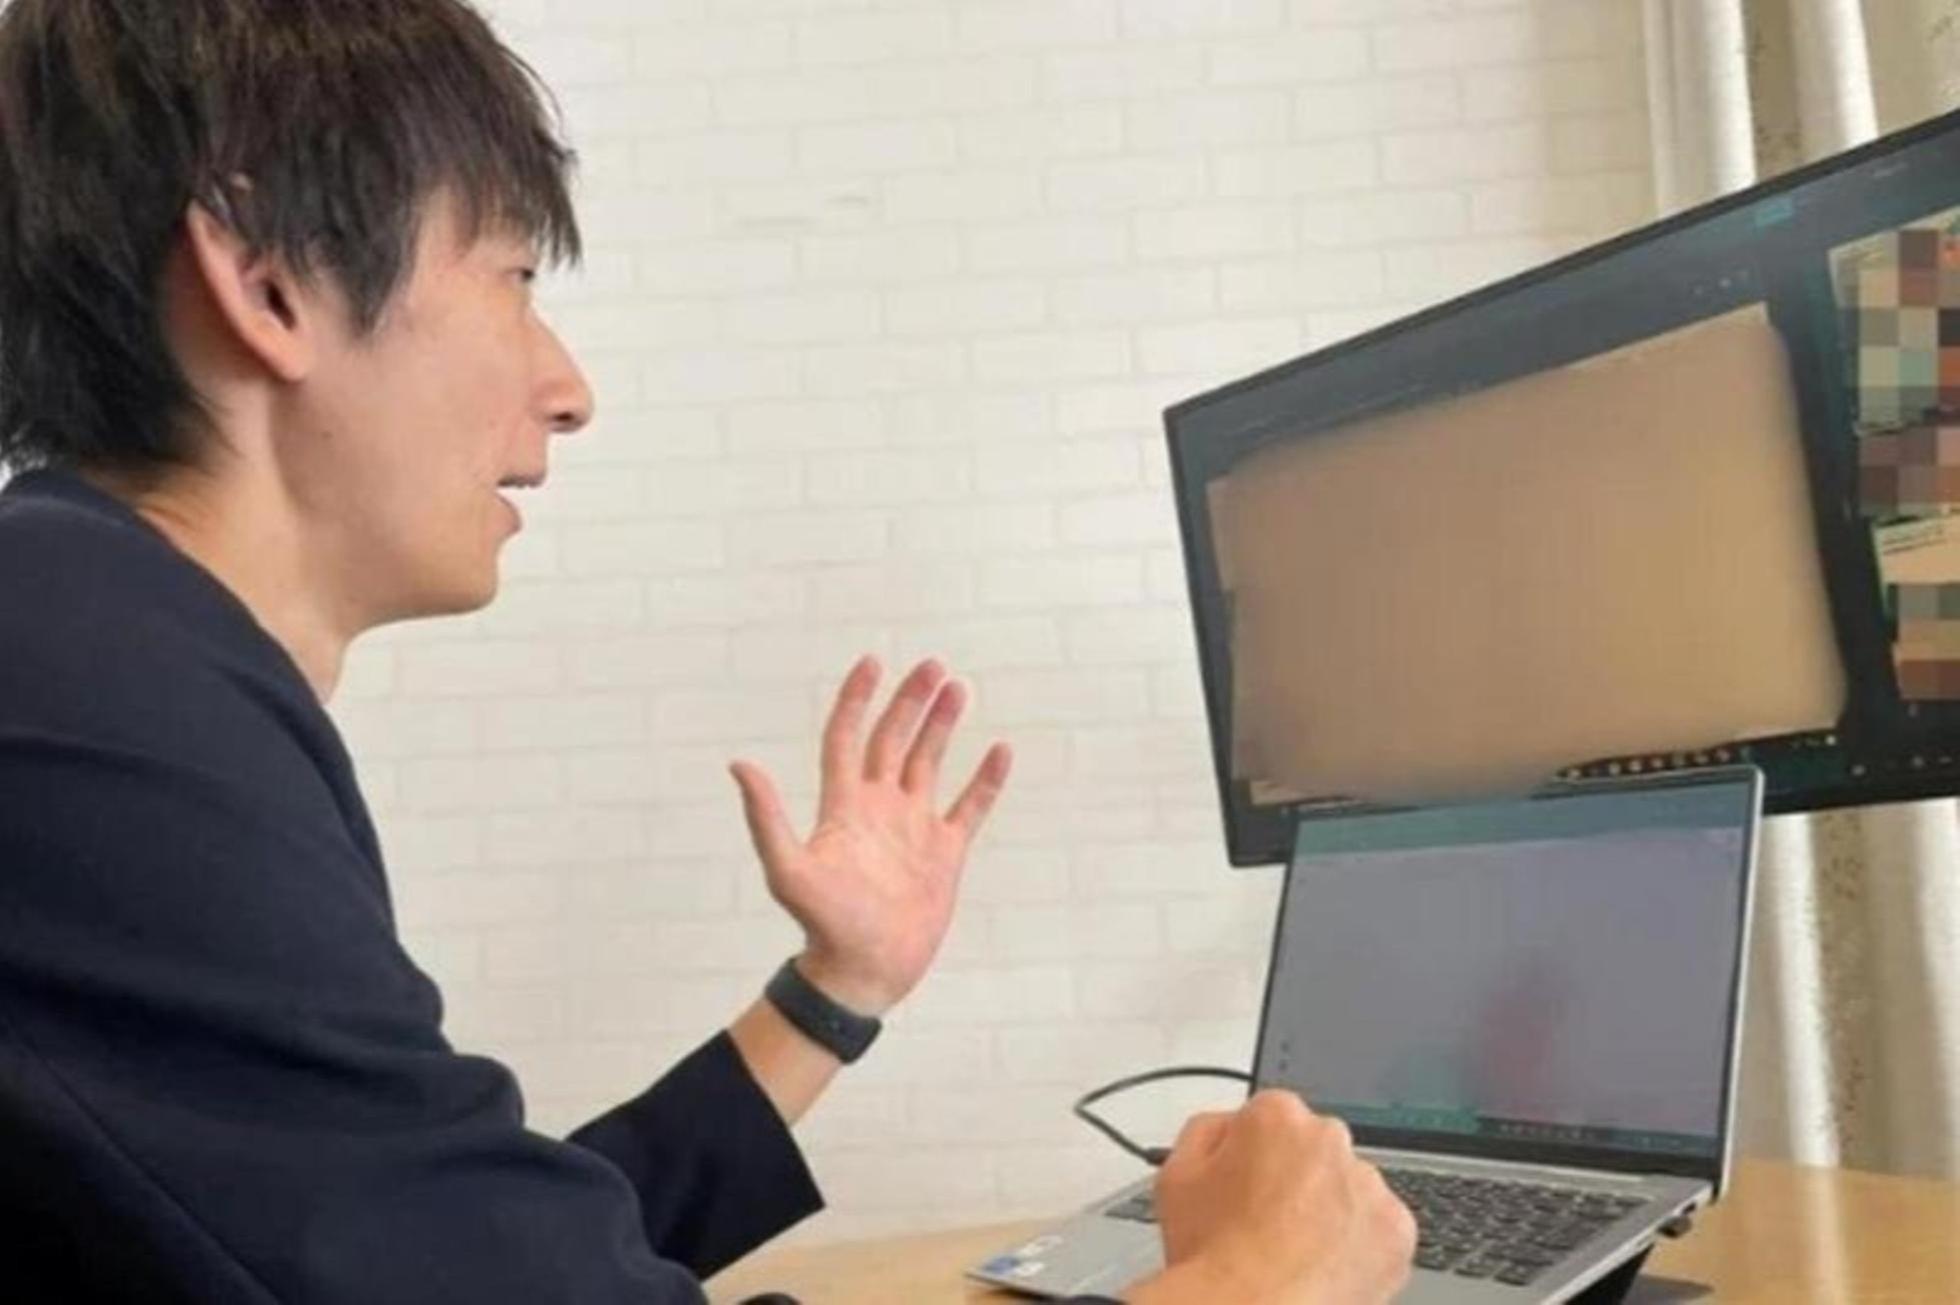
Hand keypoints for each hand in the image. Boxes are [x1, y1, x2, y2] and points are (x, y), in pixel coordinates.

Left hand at [729, 656, 1012, 1016]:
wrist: (863, 972)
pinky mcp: (944, 853)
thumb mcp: (788, 869)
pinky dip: (985, 780)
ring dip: (942, 726)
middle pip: (893, 740)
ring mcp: (913, 828)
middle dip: (911, 701)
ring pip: (929, 763)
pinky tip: (999, 750)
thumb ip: (766, 817)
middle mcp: (878, 808)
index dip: (857, 699)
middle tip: (934, 666)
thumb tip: (738, 765)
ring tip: (958, 689)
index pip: (848, 737)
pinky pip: (969, 807)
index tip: (873, 662)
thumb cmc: (822, 925)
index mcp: (843, 806)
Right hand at [1132, 1091, 1415, 1304]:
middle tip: (1269, 1224)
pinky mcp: (1397, 1231)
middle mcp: (1331, 1139)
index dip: (1254, 1156)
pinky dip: (1359, 1248)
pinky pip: (1379, 1231)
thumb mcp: (1177, 1175)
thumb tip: (1227, 1128)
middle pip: (1315, 1151)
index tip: (1248, 1184)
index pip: (1272, 1119)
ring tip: (1295, 1254)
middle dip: (1298, 1179)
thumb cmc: (1214, 1255)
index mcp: (1278, 1116)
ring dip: (1331, 1212)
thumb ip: (1205, 1133)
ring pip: (1350, 1191)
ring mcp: (1369, 1185)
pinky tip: (1323, 1267)